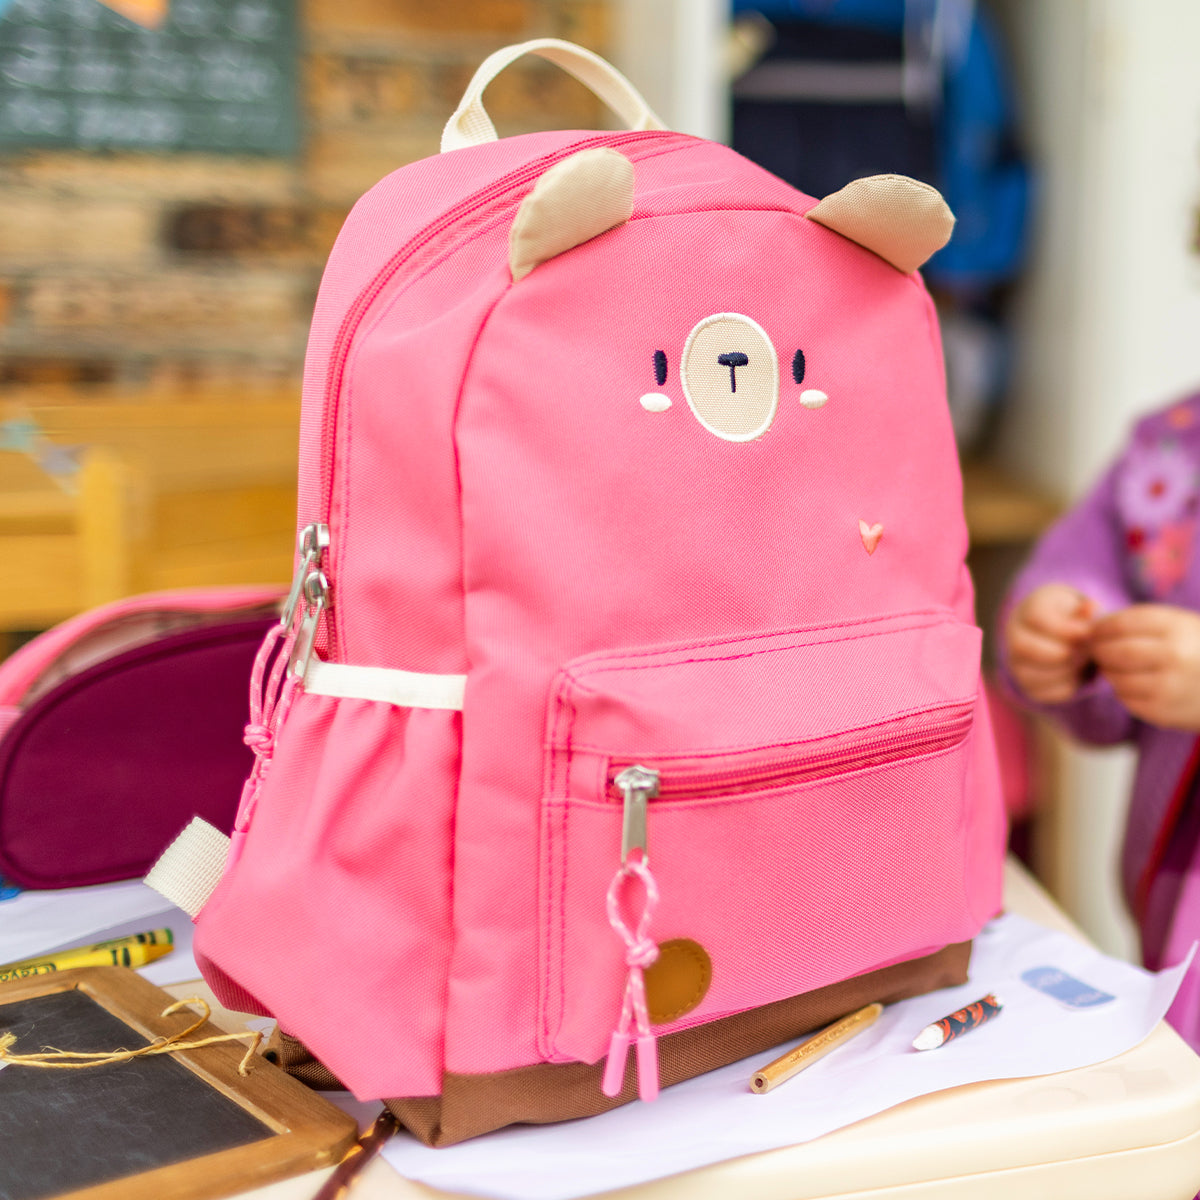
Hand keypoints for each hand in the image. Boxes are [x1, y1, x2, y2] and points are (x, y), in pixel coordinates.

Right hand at [1004, 584, 1096, 704]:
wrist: (1058, 636)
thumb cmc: (1071, 619)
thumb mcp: (1078, 609)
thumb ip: (1085, 610)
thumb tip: (1091, 607)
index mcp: (1027, 611)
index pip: (1035, 618)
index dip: (1064, 628)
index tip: (1087, 632)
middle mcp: (1015, 636)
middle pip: (1022, 646)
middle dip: (1061, 652)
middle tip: (1084, 651)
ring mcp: (1017, 662)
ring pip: (1031, 673)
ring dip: (1065, 670)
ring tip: (1083, 662)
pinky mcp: (1027, 685)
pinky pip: (1044, 692)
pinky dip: (1066, 686)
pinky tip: (1077, 674)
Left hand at [1090, 605, 1199, 729]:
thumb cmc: (1197, 650)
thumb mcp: (1179, 625)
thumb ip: (1137, 622)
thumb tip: (1088, 623)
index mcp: (1176, 627)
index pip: (1119, 624)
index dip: (1100, 627)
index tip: (1095, 630)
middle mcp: (1173, 655)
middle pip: (1112, 651)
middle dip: (1099, 650)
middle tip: (1097, 650)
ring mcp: (1168, 686)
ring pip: (1116, 677)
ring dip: (1109, 672)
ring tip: (1117, 667)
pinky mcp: (1163, 712)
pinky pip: (1126, 699)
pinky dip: (1124, 691)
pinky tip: (1135, 684)